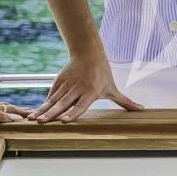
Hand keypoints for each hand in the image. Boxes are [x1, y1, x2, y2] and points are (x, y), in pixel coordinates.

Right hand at [29, 56, 143, 121]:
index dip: (73, 113)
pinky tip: (34, 113)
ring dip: (43, 110)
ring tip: (34, 119)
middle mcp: (77, 89)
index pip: (81, 105)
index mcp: (91, 92)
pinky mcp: (58, 82)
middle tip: (41, 123)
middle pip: (63, 104)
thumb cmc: (102, 74)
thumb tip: (142, 109)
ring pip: (54, 100)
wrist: (88, 52)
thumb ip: (125, 102)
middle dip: (52, 114)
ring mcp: (66, 85)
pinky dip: (43, 104)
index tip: (64, 121)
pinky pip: (51, 95)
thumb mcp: (113, 88)